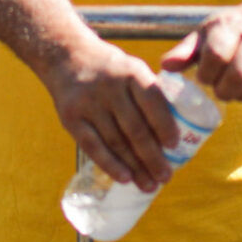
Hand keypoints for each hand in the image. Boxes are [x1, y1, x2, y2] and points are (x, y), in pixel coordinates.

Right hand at [41, 35, 179, 188]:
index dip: (165, 125)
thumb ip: (149, 94)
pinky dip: (110, 165)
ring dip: (135, 167)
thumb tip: (174, 134)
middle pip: (135, 128)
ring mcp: (88, 103)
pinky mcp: (70, 117)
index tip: (175, 146)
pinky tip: (125, 179)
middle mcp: (110, 87)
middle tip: (166, 177)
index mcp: (131, 71)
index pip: (152, 101)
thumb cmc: (109, 69)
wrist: (65, 55)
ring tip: (149, 185)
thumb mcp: (131, 68)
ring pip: (116, 142)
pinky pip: (93, 146)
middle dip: (153, 157)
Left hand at [161, 0, 241, 104]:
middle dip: (223, 90)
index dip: (206, 74)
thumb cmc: (237, 26)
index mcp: (231, 26)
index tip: (204, 76)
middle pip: (238, 77)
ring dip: (240, 95)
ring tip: (236, 84)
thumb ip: (186, 50)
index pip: (216, 55)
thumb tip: (165, 66)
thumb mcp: (209, 31)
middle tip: (220, 87)